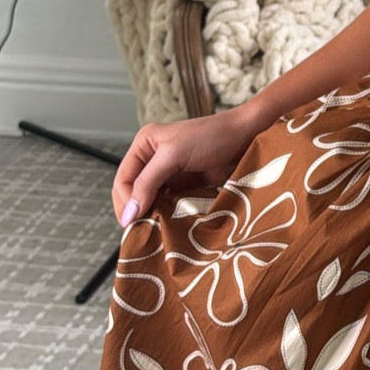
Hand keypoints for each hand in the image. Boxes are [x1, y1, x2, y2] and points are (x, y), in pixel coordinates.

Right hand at [111, 104, 263, 227]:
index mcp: (144, 145)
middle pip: (133, 191)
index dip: (124, 202)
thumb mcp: (173, 156)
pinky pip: (169, 203)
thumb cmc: (212, 137)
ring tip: (153, 232)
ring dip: (151, 215)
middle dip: (135, 210)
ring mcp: (170, 172)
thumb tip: (129, 213)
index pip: (123, 179)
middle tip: (140, 232)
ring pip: (151, 200)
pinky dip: (166, 215)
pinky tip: (169, 225)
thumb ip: (149, 183)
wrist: (247, 136)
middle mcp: (153, 158)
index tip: (131, 224)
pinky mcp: (186, 184)